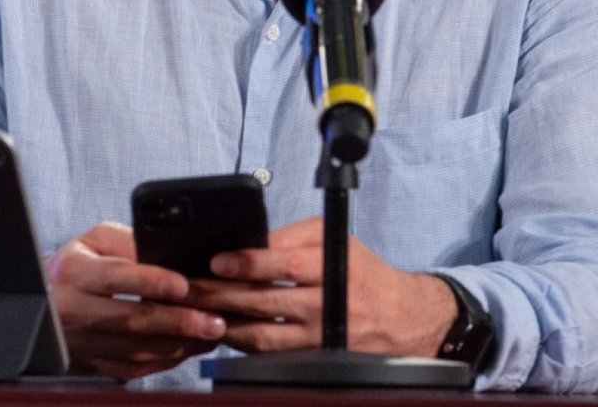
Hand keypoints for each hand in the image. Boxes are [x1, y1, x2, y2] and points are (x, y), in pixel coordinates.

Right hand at [44, 221, 227, 379]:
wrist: (45, 310)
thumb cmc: (76, 270)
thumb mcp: (93, 242)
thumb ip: (127, 241)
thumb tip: (166, 251)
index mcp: (75, 274)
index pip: (114, 278)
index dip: (149, 282)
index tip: (182, 285)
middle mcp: (77, 312)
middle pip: (131, 320)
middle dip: (177, 321)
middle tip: (212, 318)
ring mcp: (87, 344)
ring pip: (138, 350)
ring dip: (180, 343)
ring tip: (212, 332)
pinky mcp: (98, 367)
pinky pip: (139, 367)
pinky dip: (170, 358)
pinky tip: (193, 345)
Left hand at [185, 217, 455, 357]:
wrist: (409, 319)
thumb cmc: (364, 272)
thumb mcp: (335, 240)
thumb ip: (293, 237)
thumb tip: (249, 240)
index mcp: (332, 265)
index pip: (284, 263)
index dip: (248, 263)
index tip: (217, 261)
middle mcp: (328, 303)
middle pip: (266, 301)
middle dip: (222, 295)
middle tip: (188, 289)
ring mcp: (323, 337)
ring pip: (265, 336)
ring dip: (226, 325)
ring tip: (196, 313)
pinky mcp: (318, 360)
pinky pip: (274, 356)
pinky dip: (245, 346)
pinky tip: (223, 334)